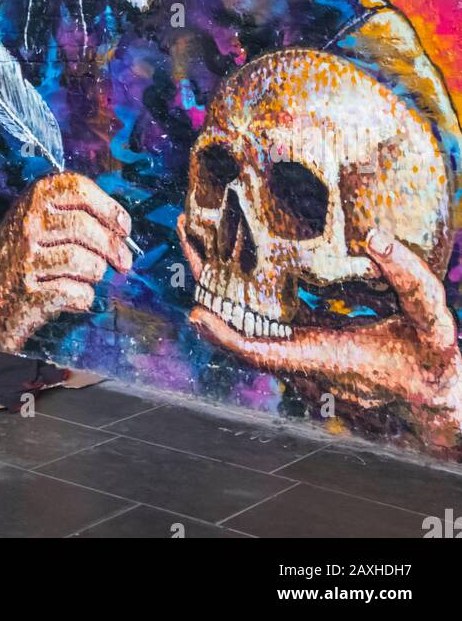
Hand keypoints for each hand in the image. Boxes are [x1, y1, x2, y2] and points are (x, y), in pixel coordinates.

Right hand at [0, 171, 132, 352]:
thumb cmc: (23, 258)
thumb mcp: (37, 221)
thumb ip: (72, 213)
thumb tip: (121, 228)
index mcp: (32, 198)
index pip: (78, 188)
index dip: (109, 207)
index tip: (124, 226)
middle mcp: (26, 224)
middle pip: (86, 227)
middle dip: (114, 247)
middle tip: (125, 262)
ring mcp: (25, 259)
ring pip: (86, 262)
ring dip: (96, 274)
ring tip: (87, 278)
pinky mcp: (29, 293)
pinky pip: (77, 293)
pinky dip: (83, 298)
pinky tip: (72, 297)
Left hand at [177, 215, 461, 453]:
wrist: (435, 392)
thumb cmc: (433, 359)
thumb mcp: (430, 317)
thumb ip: (408, 277)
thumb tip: (375, 237)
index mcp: (325, 355)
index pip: (262, 353)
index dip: (225, 337)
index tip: (196, 313)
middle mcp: (303, 355)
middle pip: (240, 326)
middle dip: (208, 284)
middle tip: (185, 232)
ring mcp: (300, 345)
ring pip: (247, 317)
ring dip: (220, 277)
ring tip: (200, 228)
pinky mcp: (306, 335)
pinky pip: (262, 312)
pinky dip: (242, 282)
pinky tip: (234, 250)